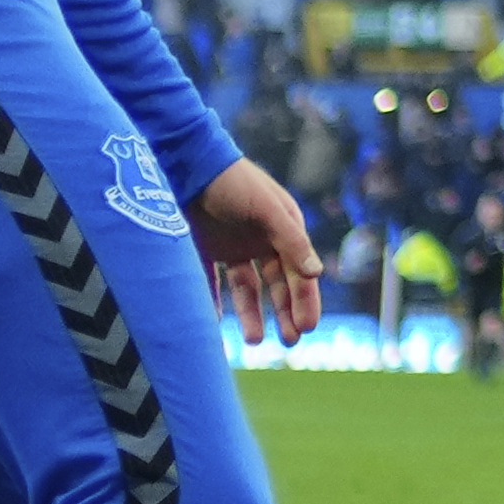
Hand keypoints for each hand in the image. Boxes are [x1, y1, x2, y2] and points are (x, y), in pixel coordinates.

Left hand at [190, 159, 319, 340]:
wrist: (185, 163)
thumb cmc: (234, 182)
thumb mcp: (268, 209)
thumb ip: (292, 241)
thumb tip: (318, 274)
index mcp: (283, 231)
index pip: (299, 273)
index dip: (305, 300)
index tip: (305, 328)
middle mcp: (261, 242)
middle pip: (277, 285)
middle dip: (285, 312)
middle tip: (289, 341)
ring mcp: (232, 247)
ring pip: (247, 289)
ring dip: (253, 313)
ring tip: (256, 340)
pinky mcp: (203, 250)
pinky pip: (211, 283)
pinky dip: (215, 303)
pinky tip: (217, 324)